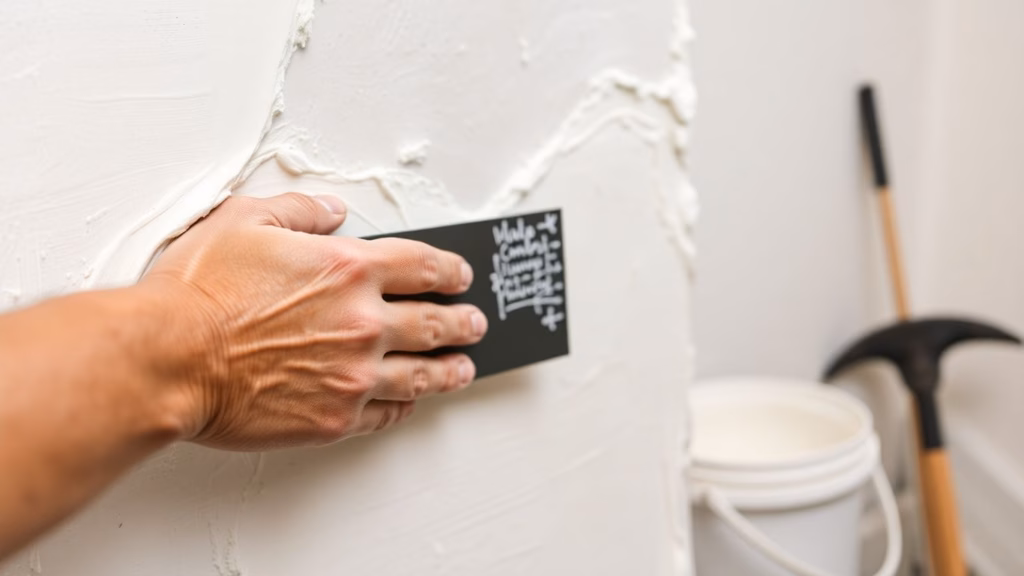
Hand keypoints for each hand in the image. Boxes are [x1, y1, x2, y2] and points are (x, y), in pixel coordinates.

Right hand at [141, 193, 487, 449]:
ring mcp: (355, 375)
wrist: (170, 359)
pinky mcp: (336, 417)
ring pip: (423, 373)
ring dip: (450, 369)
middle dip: (463, 322)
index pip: (423, 265)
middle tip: (475, 324)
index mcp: (349, 269)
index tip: (460, 277)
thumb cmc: (199, 292)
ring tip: (463, 368)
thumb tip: (332, 213)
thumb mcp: (246, 220)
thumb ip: (300, 212)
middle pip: (435, 323)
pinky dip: (404, 406)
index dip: (450, 271)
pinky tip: (409, 401)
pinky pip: (387, 413)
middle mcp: (364, 322)